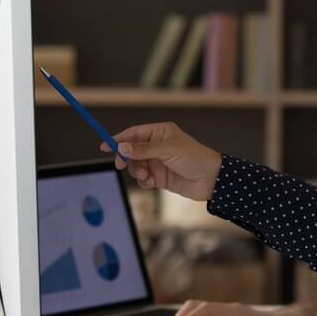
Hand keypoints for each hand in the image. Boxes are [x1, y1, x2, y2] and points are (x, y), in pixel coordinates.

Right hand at [101, 122, 221, 200]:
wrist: (211, 179)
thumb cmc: (195, 158)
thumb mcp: (167, 150)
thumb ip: (143, 149)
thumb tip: (122, 148)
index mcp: (161, 133)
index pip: (134, 133)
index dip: (119, 139)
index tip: (105, 146)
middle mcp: (158, 146)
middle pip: (131, 151)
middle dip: (125, 158)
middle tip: (120, 164)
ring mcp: (158, 162)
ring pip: (136, 166)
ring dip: (136, 171)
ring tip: (145, 175)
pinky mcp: (160, 177)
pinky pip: (143, 178)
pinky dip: (143, 180)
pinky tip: (150, 182)